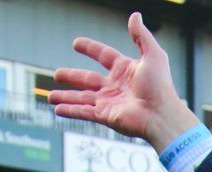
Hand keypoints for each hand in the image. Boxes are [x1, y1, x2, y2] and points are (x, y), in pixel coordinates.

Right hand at [50, 12, 197, 150]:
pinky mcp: (106, 116)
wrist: (162, 114)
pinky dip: (70, 111)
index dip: (90, 48)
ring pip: (82, 98)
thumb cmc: (161, 87)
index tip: (76, 44)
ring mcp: (110, 102)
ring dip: (66, 97)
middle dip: (72, 76)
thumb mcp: (154, 55)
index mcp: (125, 71)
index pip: (103, 56)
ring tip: (49, 96)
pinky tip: (57, 110)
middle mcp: (115, 87)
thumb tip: (135, 15)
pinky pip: (84, 112)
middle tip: (57, 74)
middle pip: (88, 79)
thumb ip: (141, 36)